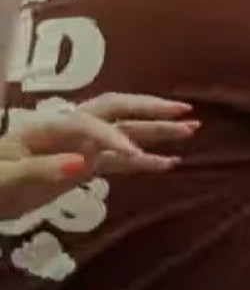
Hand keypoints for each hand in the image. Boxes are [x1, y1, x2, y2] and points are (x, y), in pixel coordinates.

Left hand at [0, 96, 194, 219]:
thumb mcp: (5, 179)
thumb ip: (40, 170)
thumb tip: (81, 163)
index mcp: (47, 127)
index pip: (90, 123)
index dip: (114, 136)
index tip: (135, 156)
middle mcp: (68, 130)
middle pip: (115, 110)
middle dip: (149, 110)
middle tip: (184, 112)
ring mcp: (78, 147)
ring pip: (125, 132)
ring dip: (157, 130)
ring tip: (192, 129)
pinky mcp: (83, 165)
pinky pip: (120, 161)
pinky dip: (145, 161)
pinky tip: (170, 163)